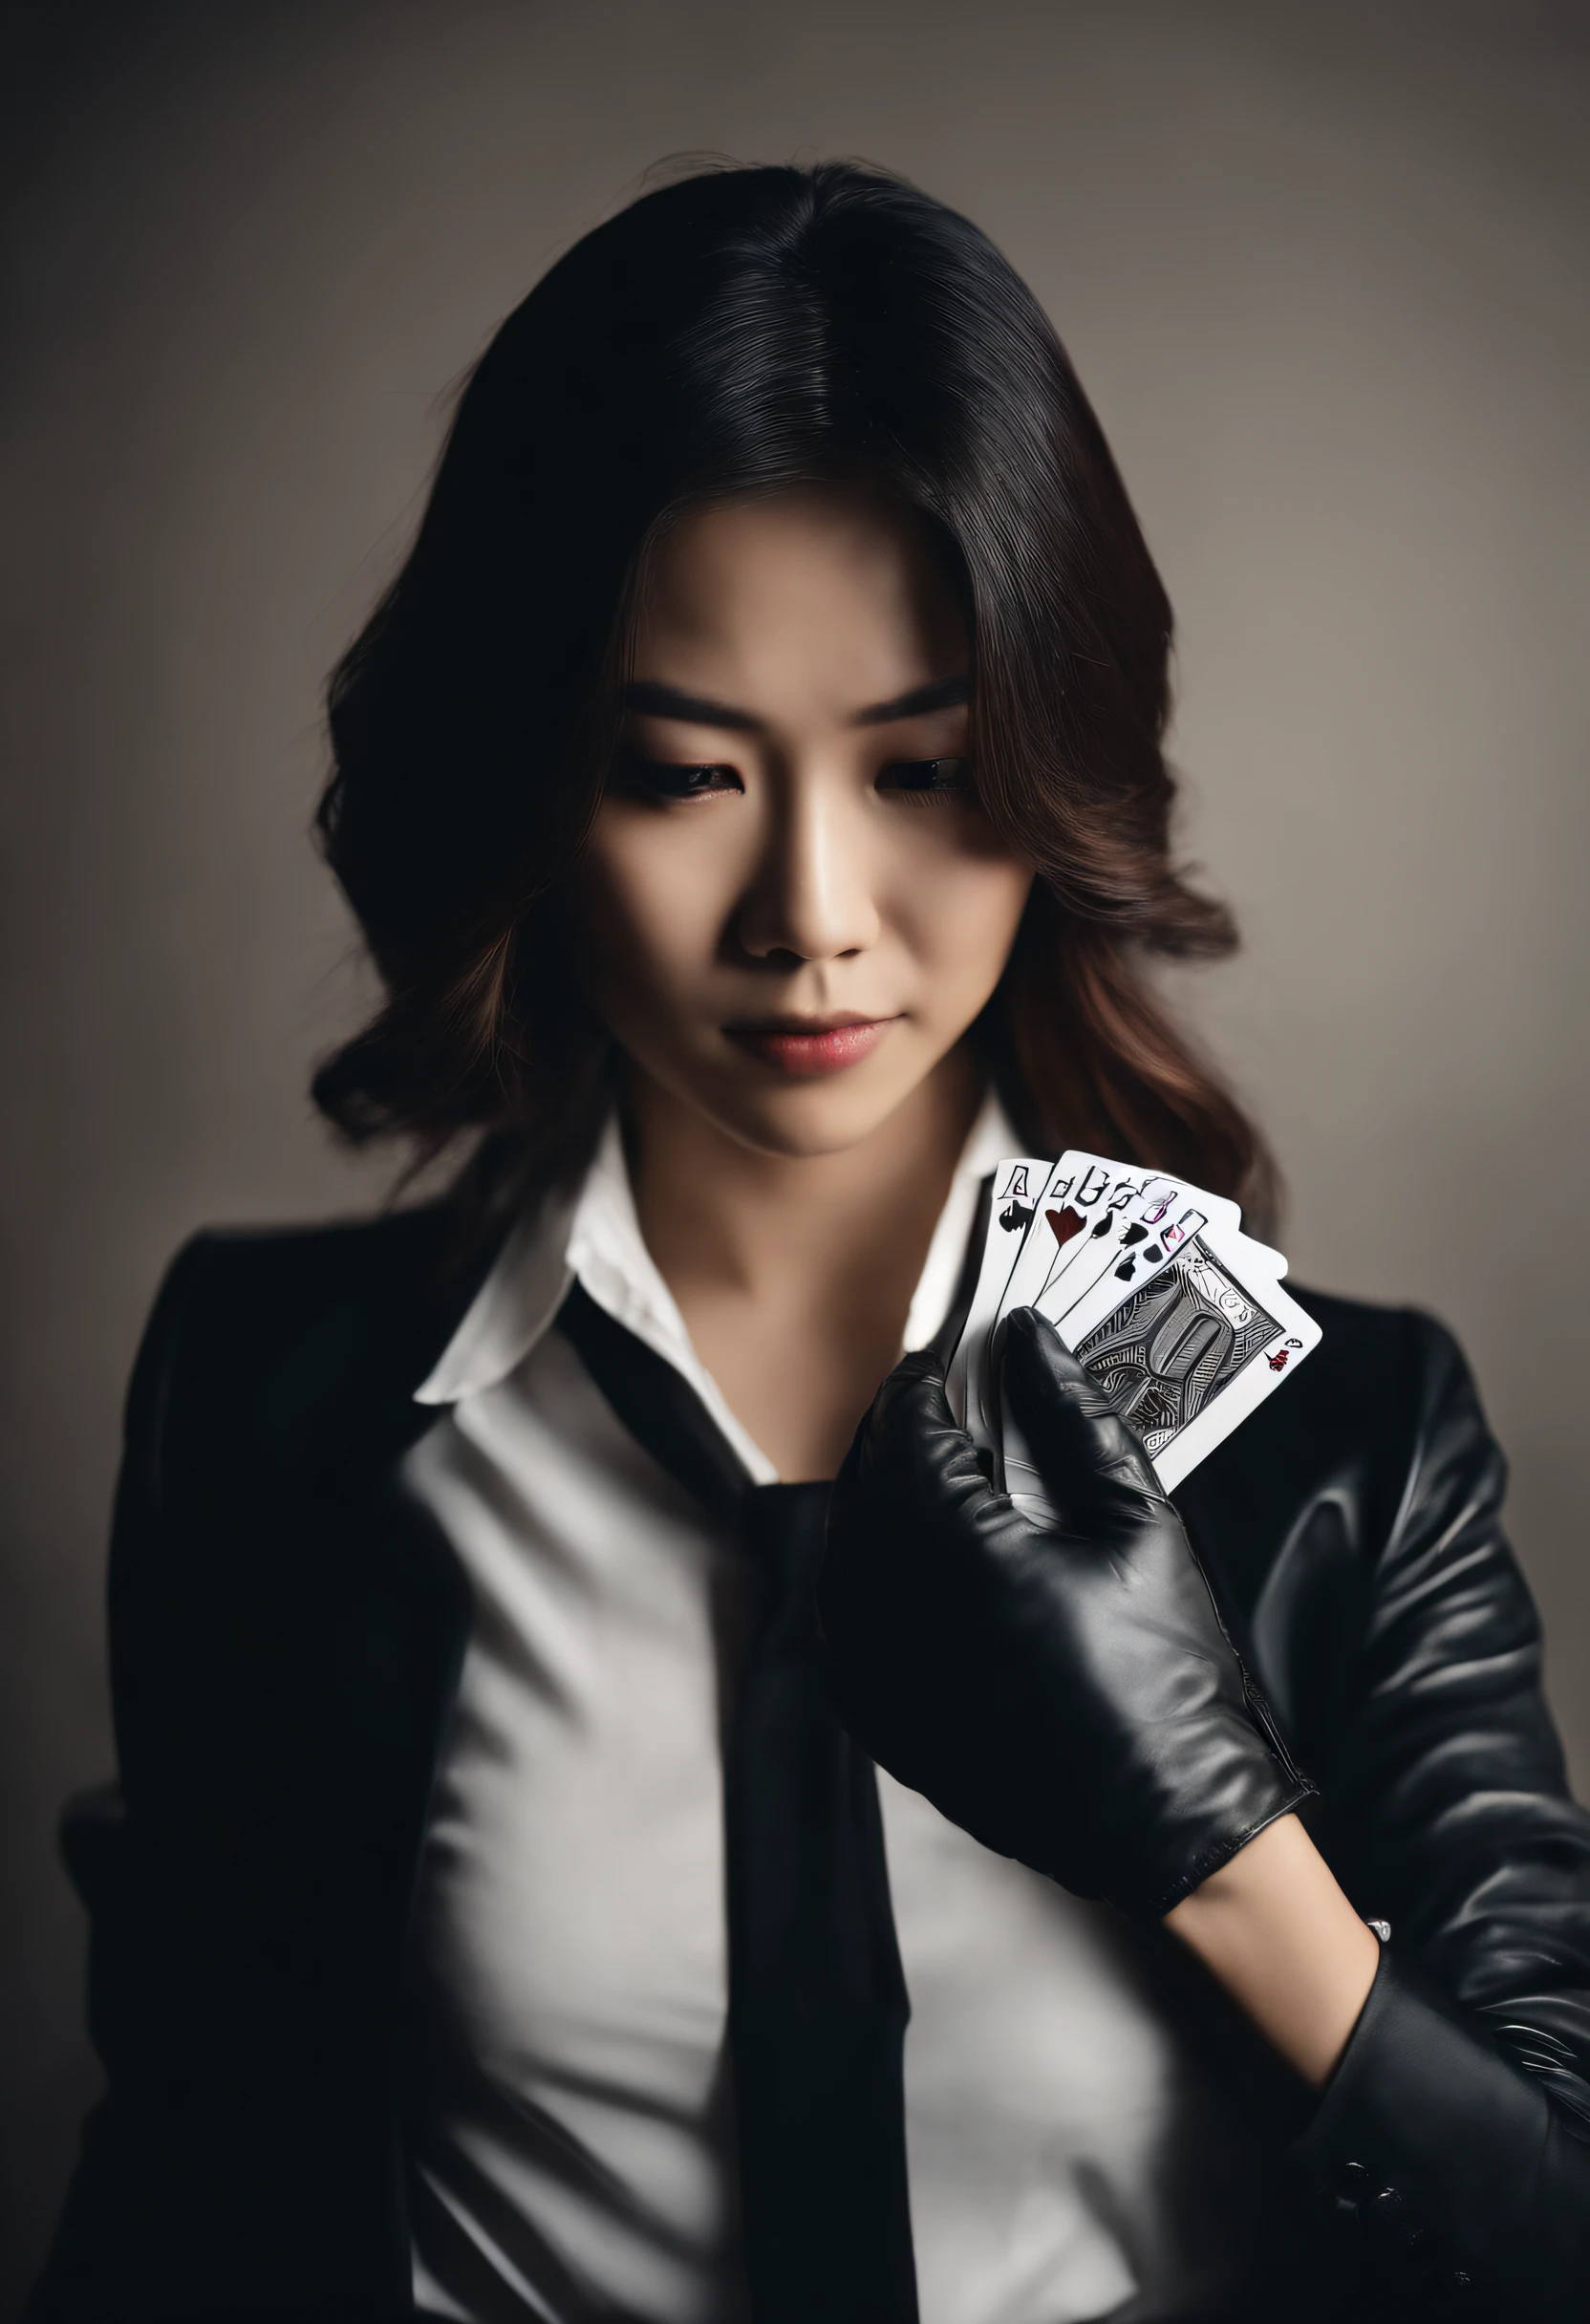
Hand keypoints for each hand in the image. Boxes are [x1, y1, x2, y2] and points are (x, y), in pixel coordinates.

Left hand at [819, 1307, 1314, 1918]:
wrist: (1171, 1825)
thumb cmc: (1168, 1672)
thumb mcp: (1137, 1522)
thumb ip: (1073, 1415)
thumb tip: (1027, 1338)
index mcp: (954, 1553)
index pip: (904, 1427)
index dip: (928, 1376)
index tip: (962, 1351)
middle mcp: (891, 1611)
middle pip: (864, 1477)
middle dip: (904, 1428)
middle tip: (957, 1399)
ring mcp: (871, 1670)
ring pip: (845, 1542)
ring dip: (883, 1492)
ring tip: (947, 1469)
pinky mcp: (874, 1714)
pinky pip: (844, 1610)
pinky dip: (871, 1564)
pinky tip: (926, 1548)